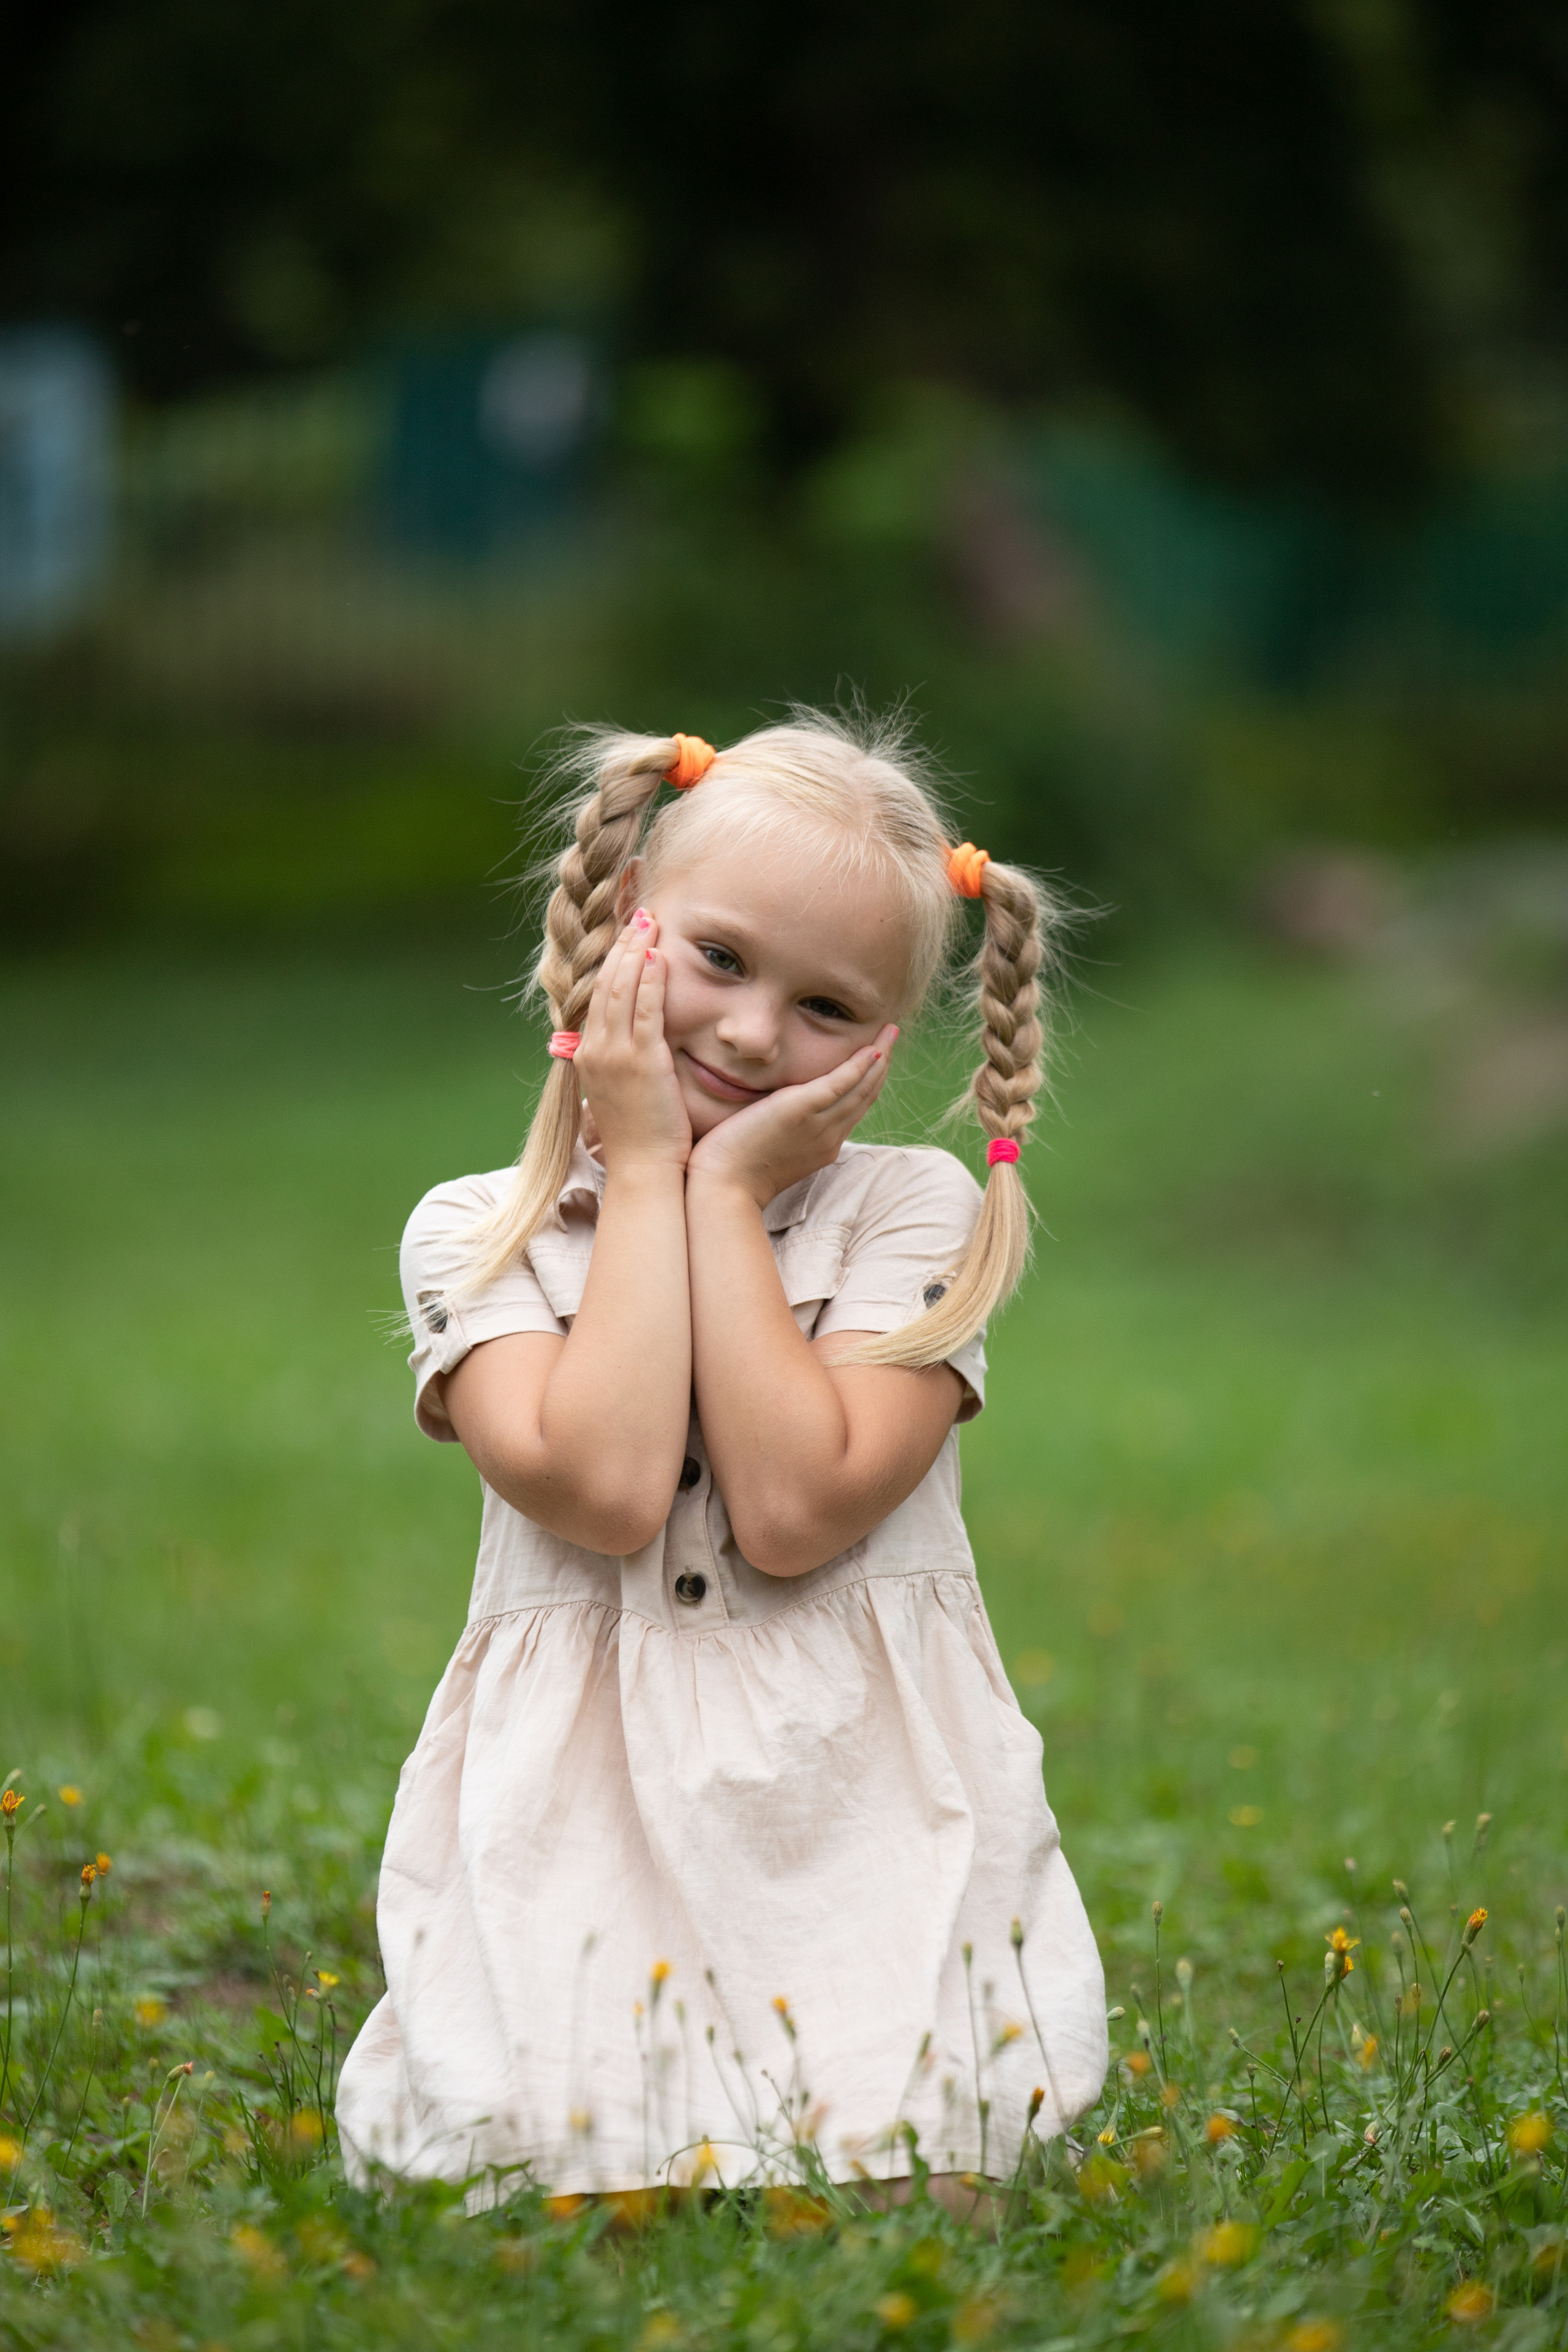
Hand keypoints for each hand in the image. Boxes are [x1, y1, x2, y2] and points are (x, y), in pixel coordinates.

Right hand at [575, 916, 691, 1173]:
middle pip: (606, 983)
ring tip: (649, 922)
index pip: (598, 994)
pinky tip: (659, 956)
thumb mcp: (621, 1092)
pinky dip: (650, 980)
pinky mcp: (641, 1061)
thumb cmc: (641, 1137)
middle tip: (639, 914)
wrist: (643, 1170)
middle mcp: (595, 1050)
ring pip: (621, 989)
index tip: (627, 935)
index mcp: (588, 1054)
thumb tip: (627, 1042)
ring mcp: (615, 1055)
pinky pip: (644, 1010)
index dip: (612, 960)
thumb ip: (621, 1062)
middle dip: (623, 945)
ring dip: (636, 951)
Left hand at [686, 1025, 897, 1205]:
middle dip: (881, 1065)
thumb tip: (775, 1115)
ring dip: (879, 1058)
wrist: (724, 1188)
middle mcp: (829, 1137)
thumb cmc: (733, 1172)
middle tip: (890, 1036)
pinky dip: (859, 1065)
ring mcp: (819, 1125)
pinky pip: (841, 1083)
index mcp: (822, 1147)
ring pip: (860, 1088)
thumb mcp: (769, 1152)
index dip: (868, 1083)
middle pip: (865, 1097)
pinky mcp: (801, 1110)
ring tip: (889, 1032)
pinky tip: (872, 1048)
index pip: (853, 1109)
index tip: (876, 1060)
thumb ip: (782, 1132)